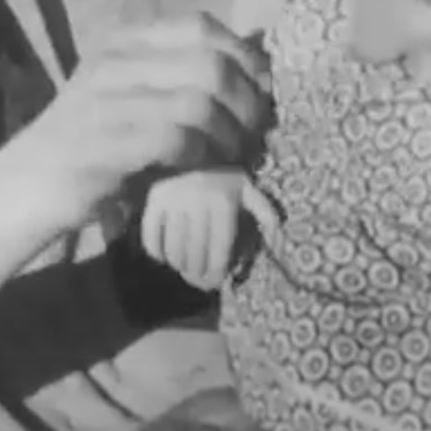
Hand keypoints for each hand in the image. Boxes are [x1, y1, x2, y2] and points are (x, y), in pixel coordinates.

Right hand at [6, 14, 273, 232]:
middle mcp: (110, 63)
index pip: (200, 26)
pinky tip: (206, 169)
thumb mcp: (129, 103)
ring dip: (231, 134)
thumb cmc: (86, 152)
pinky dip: (205, 155)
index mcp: (119, 44)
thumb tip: (252, 77)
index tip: (261, 93)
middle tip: (255, 134)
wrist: (17, 192)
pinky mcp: (102, 147)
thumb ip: (175, 83)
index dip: (245, 57)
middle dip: (247, 101)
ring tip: (235, 156)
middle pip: (210, 62)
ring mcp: (103, 102)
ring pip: (199, 101)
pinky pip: (176, 138)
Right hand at [140, 169, 281, 289]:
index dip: (217, 274)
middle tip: (200, 282)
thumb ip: (268, 217)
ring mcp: (172, 200)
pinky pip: (151, 237)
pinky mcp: (153, 200)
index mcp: (224, 203)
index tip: (216, 282)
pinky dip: (156, 252)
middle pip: (195, 256)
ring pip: (174, 250)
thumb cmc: (227, 180)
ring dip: (180, 266)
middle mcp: (197, 201)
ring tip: (186, 269)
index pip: (218, 253)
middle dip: (198, 276)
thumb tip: (280, 246)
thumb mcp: (251, 193)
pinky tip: (166, 256)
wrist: (196, 148)